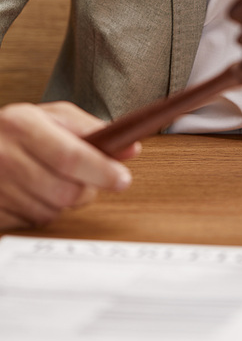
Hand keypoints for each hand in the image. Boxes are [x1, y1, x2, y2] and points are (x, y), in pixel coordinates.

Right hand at [0, 101, 139, 230]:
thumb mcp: (50, 118)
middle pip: (66, 191)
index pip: (71, 156)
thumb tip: (129, 147)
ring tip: (50, 179)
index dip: (101, 171)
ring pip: (52, 211)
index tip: (122, 178)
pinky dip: (42, 211)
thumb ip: (90, 129)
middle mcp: (4, 156)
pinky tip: (32, 192)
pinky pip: (32, 223)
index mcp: (22, 125)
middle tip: (84, 178)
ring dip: (63, 201)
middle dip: (86, 189)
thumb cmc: (16, 131)